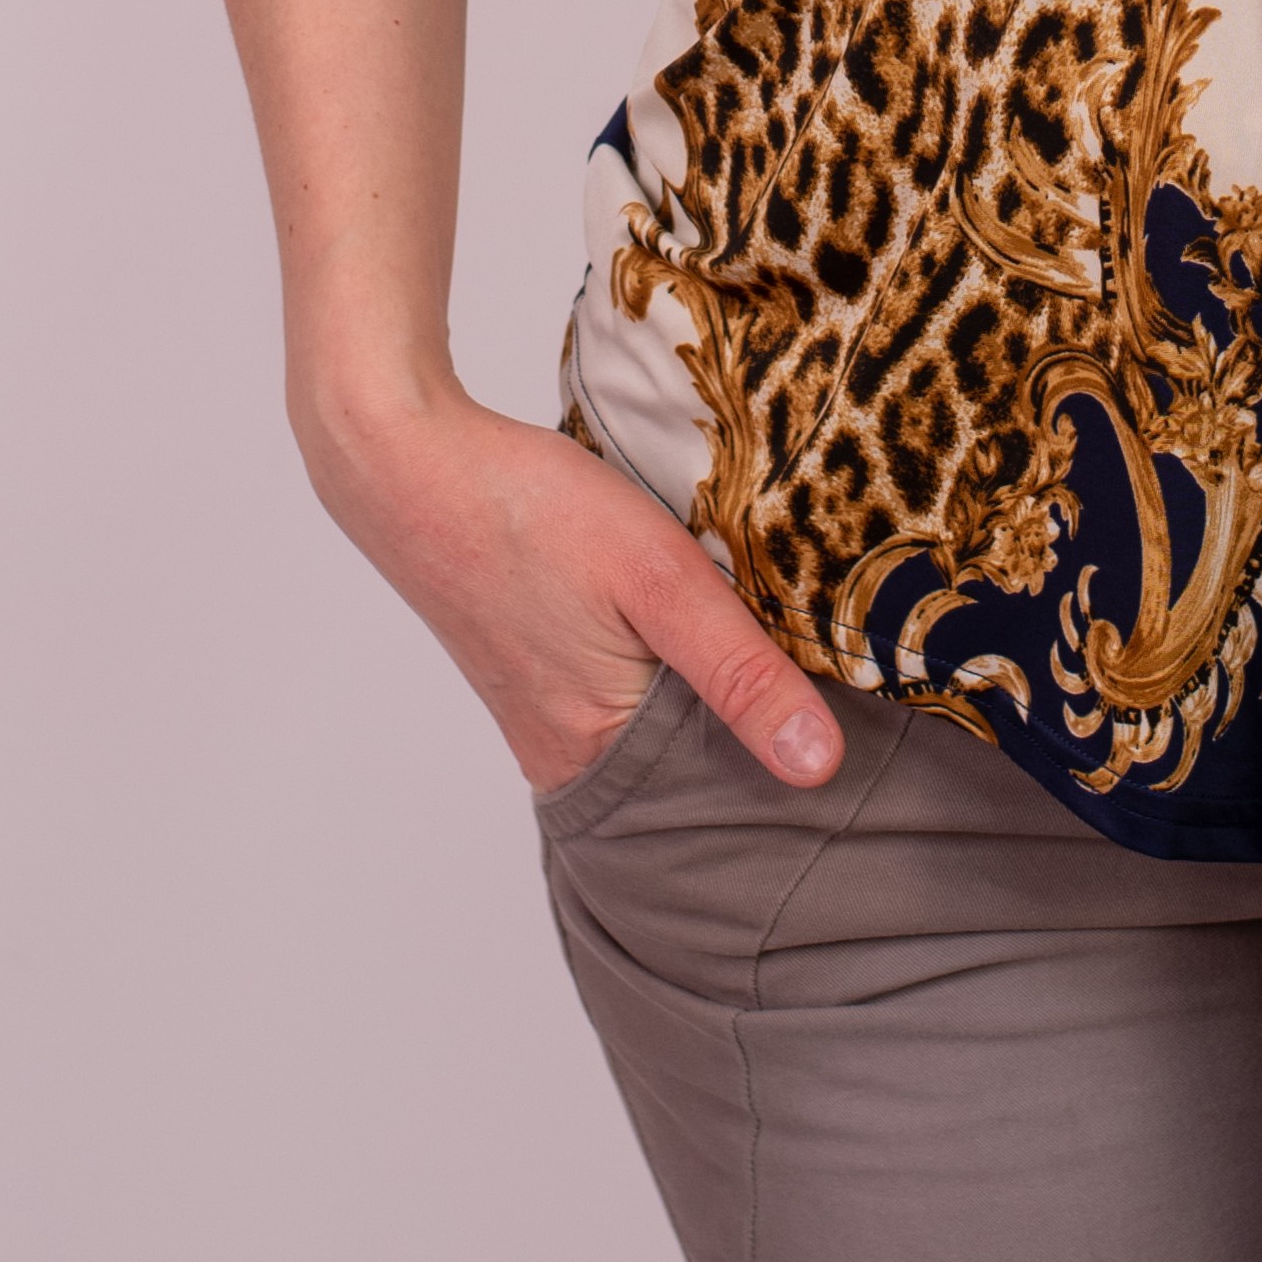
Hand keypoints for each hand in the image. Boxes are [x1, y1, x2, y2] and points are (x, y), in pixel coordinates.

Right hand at [299, 380, 846, 799]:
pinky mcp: (533, 672)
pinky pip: (622, 697)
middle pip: (691, 772)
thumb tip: (820, 767)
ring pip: (659, 730)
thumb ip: (739, 671)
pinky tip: (694, 626)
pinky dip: (666, 669)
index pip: (723, 803)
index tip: (858, 735)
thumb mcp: (659, 576)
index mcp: (595, 755)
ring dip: (711, 696)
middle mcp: (563, 756)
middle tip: (832, 682)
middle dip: (757, 735)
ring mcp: (541, 716)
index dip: (790, 766)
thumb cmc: (526, 509)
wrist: (403, 459)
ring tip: (777, 651)